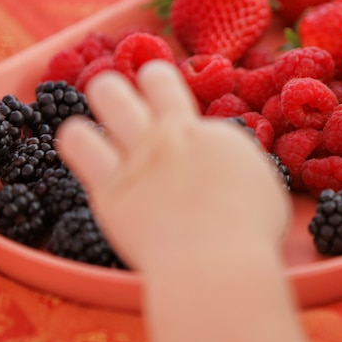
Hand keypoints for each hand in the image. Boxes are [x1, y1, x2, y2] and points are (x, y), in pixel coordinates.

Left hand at [55, 59, 290, 271]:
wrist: (216, 263)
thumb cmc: (250, 235)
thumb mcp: (264, 188)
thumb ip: (240, 169)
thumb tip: (231, 171)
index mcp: (213, 135)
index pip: (194, 112)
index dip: (189, 120)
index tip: (187, 135)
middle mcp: (174, 134)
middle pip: (155, 79)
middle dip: (150, 78)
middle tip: (145, 91)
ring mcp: (139, 155)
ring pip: (110, 94)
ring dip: (108, 92)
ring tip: (106, 100)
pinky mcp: (108, 185)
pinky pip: (79, 143)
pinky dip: (78, 137)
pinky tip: (80, 141)